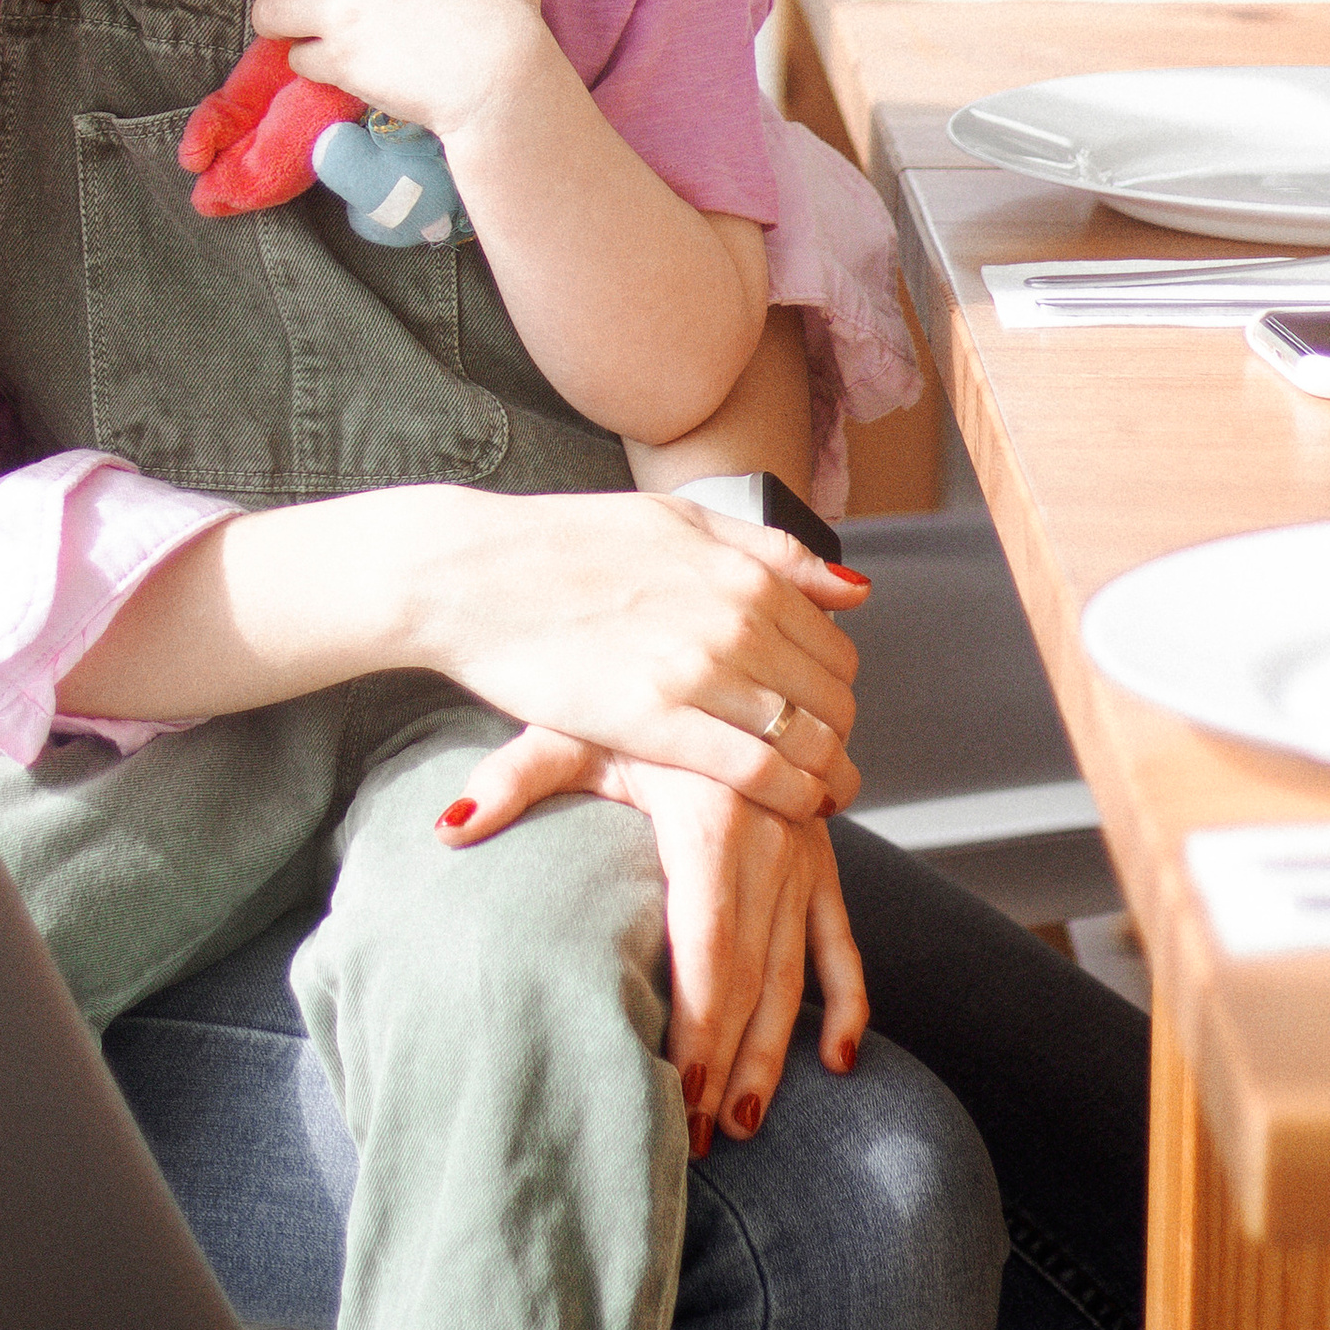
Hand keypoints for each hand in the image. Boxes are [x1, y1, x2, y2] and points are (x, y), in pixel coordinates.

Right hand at [413, 490, 865, 819]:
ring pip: (806, 741)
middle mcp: (734, 617)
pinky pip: (758, 773)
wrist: (472, 572)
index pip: (835, 650)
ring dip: (821, 777)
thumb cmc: (568, 544)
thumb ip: (772, 554)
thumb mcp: (678, 520)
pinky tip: (783, 809)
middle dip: (834, 739)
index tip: (818, 717)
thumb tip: (856, 593)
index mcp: (743, 569)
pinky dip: (787, 797)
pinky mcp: (655, 722)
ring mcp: (697, 671)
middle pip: (831, 702)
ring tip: (809, 796)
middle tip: (816, 764)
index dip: (836, 694)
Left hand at [440, 723, 867, 1149]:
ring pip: (797, 969)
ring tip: (745, 1120)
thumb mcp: (568, 725)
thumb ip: (512, 779)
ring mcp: (804, 847)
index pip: (710, 947)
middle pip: (752, 972)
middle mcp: (772, 833)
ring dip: (775, 1049)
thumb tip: (449, 828)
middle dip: (728, 1061)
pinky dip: (845, 999)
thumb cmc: (621, 690)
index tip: (678, 1094)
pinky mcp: (821, 852)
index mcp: (714, 813)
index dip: (699, 1028)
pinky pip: (842, 936)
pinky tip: (835, 1059)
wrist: (706, 642)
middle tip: (699, 1135)